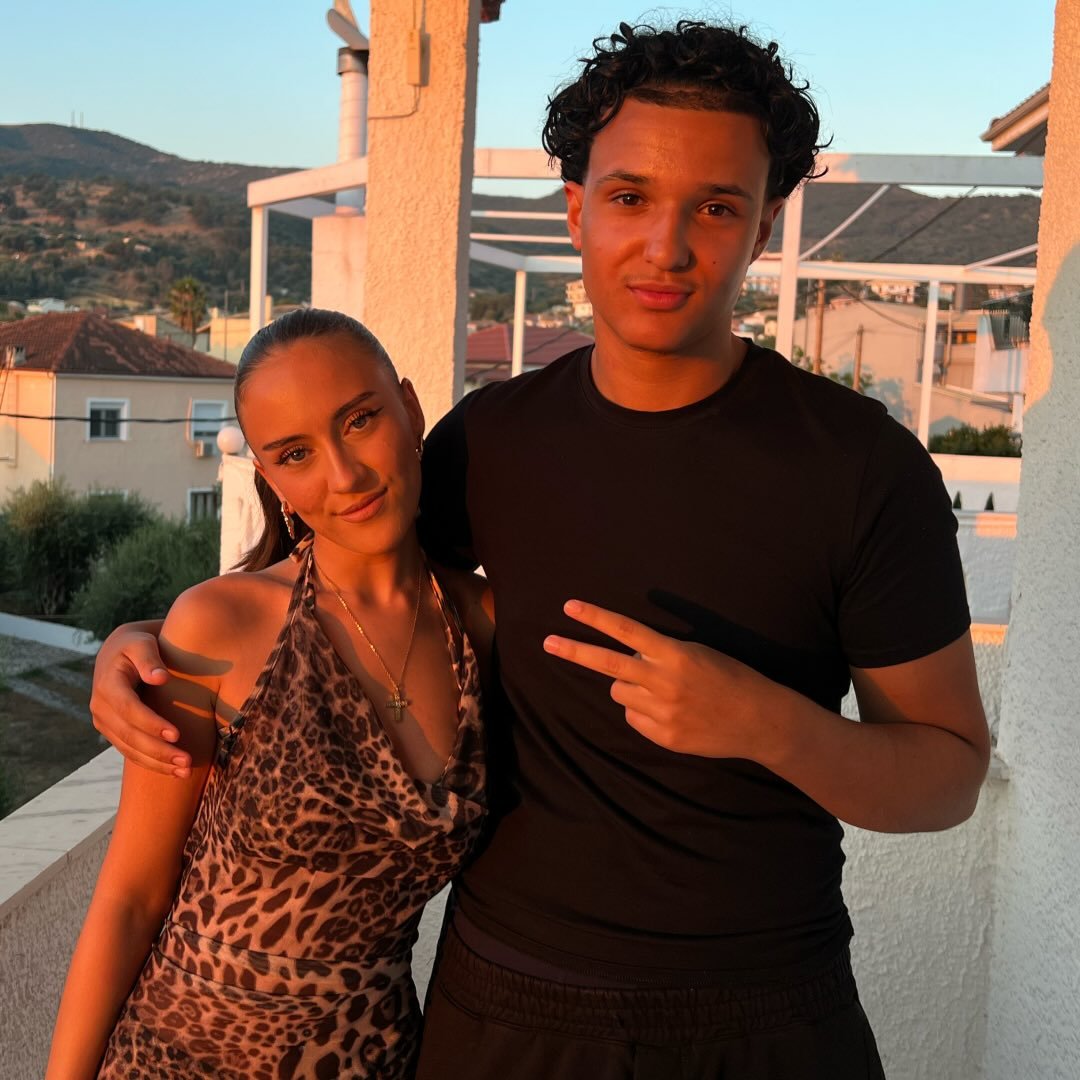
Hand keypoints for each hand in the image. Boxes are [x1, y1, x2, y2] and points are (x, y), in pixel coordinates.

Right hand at [90, 621, 189, 776]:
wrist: (121, 653)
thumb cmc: (138, 645)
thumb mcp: (142, 644)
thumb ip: (149, 658)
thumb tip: (159, 678)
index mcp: (108, 684)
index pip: (129, 708)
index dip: (151, 723)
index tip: (176, 734)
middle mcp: (101, 707)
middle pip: (129, 735)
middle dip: (158, 751)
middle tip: (187, 761)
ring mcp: (105, 722)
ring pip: (129, 749)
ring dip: (157, 763)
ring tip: (185, 771)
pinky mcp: (113, 732)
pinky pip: (131, 752)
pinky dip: (152, 763)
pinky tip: (175, 771)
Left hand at [543, 599, 778, 759]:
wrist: (759, 720)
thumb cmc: (730, 678)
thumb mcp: (698, 653)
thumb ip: (660, 654)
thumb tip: (627, 657)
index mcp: (675, 654)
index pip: (627, 630)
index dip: (596, 618)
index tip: (570, 607)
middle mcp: (664, 681)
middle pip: (608, 663)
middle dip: (574, 650)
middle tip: (548, 642)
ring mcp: (662, 711)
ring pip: (619, 692)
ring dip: (629, 687)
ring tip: (661, 690)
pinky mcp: (663, 736)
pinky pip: (633, 717)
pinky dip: (643, 712)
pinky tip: (670, 712)